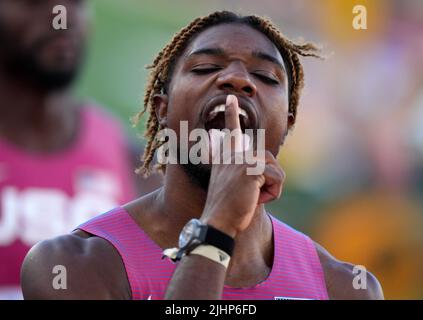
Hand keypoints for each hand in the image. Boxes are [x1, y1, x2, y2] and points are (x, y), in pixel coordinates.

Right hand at [200, 95, 285, 237]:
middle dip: (269, 181)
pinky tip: (256, 199)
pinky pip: (278, 178)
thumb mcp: (230, 185)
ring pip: (276, 170)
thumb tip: (260, 166)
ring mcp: (242, 160)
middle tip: (251, 195)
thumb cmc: (226, 208)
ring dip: (271, 188)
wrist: (218, 222)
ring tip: (252, 197)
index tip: (231, 98)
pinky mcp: (251, 169)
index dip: (231, 114)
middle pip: (269, 160)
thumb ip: (241, 171)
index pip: (230, 132)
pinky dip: (273, 193)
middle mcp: (233, 155)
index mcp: (226, 157)